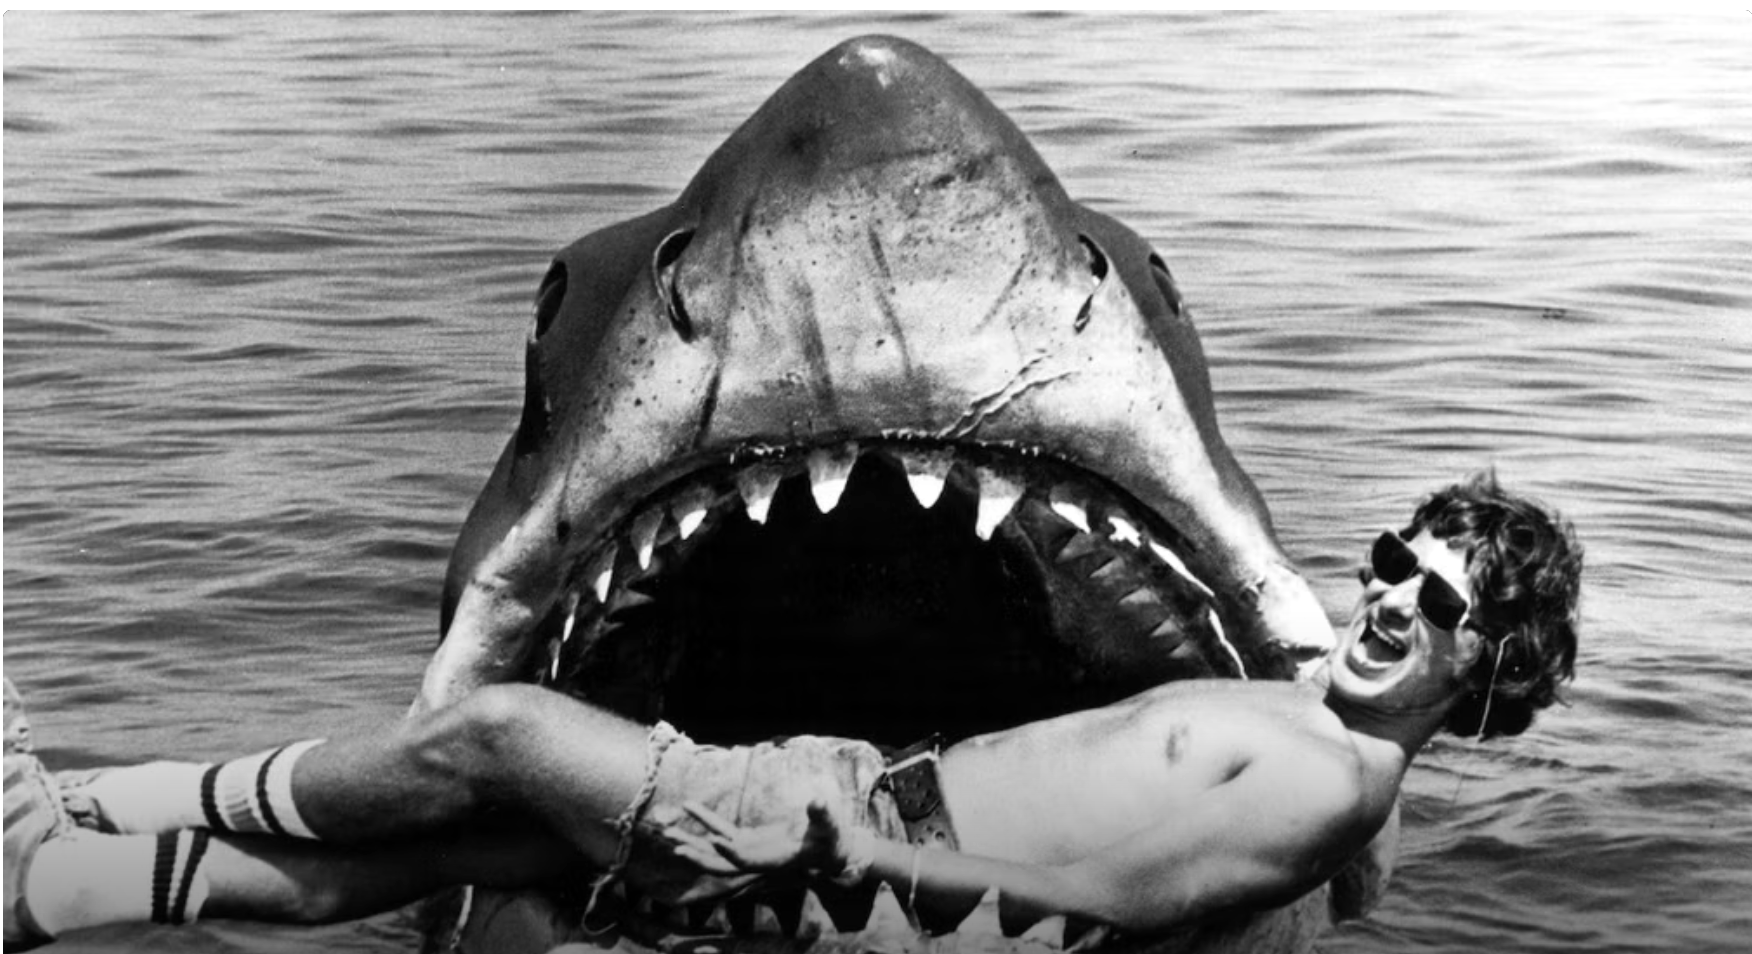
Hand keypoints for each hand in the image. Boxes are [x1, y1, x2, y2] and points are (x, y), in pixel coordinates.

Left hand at [663, 799, 847, 876]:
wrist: (827, 850)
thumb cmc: (830, 840)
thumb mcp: (830, 827)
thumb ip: (822, 815)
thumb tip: (817, 800)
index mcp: (774, 859)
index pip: (749, 861)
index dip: (733, 852)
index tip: (714, 840)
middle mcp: (756, 859)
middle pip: (722, 865)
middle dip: (699, 858)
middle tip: (676, 849)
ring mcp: (750, 849)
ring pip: (715, 850)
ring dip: (692, 841)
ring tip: (667, 831)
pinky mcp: (748, 839)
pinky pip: (722, 830)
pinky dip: (705, 820)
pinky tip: (688, 805)